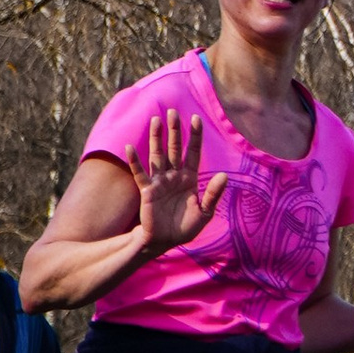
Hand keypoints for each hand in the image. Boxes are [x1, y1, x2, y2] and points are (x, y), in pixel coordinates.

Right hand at [132, 106, 225, 253]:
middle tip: (173, 111)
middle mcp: (174, 176)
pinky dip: (135, 161)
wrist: (165, 241)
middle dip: (174, 131)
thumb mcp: (204, 213)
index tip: (195, 118)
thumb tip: (224, 175)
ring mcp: (160, 182)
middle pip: (174, 148)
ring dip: (156, 138)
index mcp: (190, 179)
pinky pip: (140, 173)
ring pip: (158, 155)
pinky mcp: (147, 191)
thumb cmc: (185, 227)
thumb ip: (213, 194)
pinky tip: (129, 148)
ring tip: (156, 119)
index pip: (193, 152)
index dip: (194, 136)